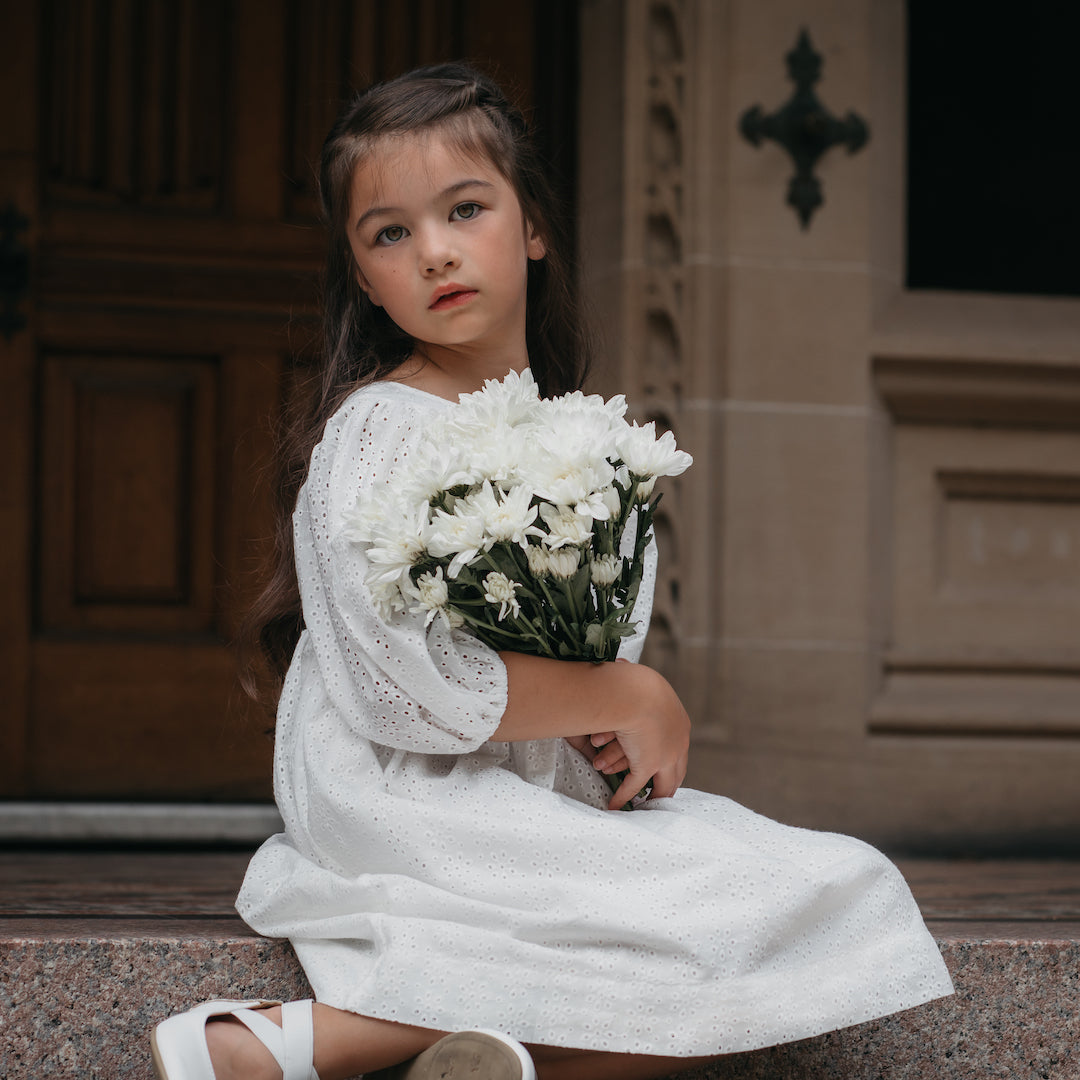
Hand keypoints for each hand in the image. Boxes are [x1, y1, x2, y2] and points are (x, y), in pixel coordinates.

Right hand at [590, 664, 689, 809]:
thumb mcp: (642, 687)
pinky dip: (624, 796)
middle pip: (677, 773)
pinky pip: (635, 786)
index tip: (661, 770)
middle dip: (666, 785)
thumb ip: (635, 691)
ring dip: (646, 793)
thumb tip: (618, 667)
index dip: (670, 763)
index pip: (678, 750)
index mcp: (679, 723)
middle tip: (657, 794)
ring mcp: (665, 756)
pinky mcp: (648, 765)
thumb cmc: (635, 682)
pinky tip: (616, 805)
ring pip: (660, 784)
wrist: (637, 690)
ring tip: (640, 803)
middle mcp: (679, 743)